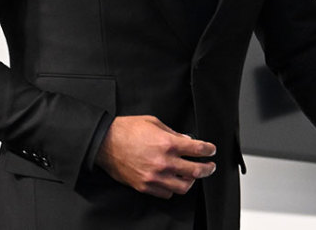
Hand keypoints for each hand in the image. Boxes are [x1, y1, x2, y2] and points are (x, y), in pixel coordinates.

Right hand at [95, 115, 216, 198]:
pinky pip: (167, 194)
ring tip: (191, 176)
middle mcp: (164, 162)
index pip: (198, 149)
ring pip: (183, 186)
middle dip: (207, 169)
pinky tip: (173, 181)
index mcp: (168, 143)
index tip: (211, 150)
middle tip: (210, 167)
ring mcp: (155, 177)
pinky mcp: (145, 186)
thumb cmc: (127, 130)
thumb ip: (173, 133)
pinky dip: (173, 188)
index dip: (208, 150)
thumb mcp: (154, 123)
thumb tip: (186, 140)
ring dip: (191, 181)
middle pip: (196, 171)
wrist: (105, 143)